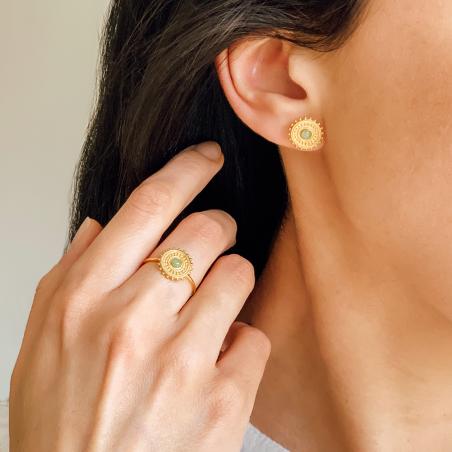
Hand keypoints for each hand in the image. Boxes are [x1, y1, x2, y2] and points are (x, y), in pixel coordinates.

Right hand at [9, 141, 270, 451]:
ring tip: (210, 309)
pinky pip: (253, 336)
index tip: (207, 157)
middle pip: (206, 231)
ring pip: (238, 275)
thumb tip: (102, 228)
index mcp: (85, 298)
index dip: (186, 170)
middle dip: (217, 229)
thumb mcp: (41, 341)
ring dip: (230, 283)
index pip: (149, 204)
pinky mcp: (221, 400)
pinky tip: (214, 362)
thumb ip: (73, 274)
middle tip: (212, 242)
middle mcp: (133, 321)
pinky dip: (239, 341)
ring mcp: (182, 360)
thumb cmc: (59, 423)